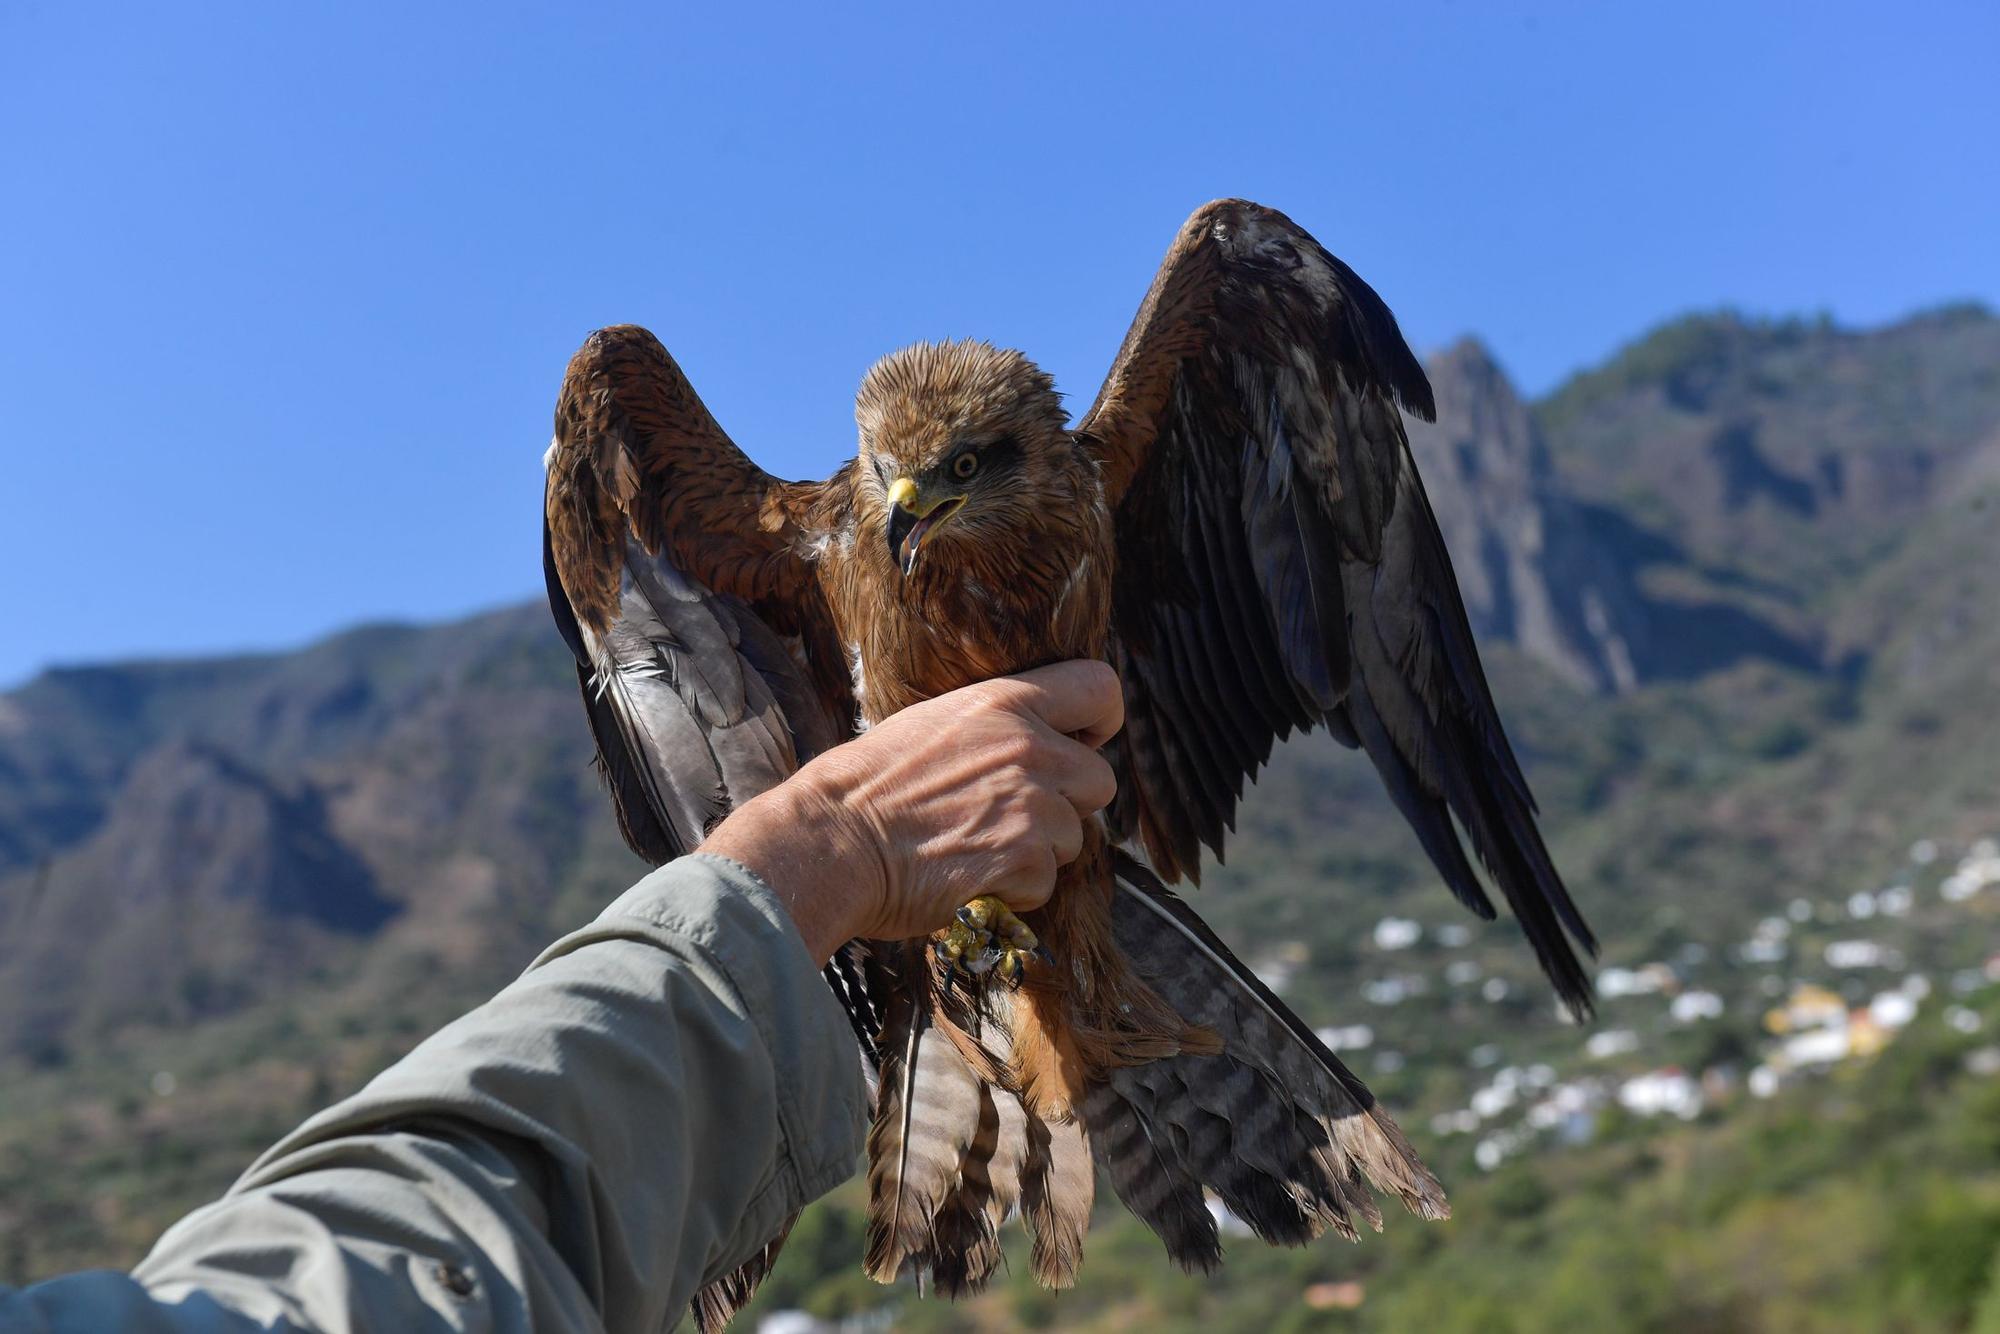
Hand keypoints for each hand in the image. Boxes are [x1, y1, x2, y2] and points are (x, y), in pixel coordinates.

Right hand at [699, 659, 1122, 962]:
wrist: (831, 842)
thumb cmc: (866, 787)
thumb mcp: (932, 725)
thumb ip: (993, 729)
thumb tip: (1034, 749)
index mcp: (1004, 702)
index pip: (1100, 688)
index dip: (1100, 723)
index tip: (1082, 743)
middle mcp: (1028, 747)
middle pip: (1100, 780)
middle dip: (1068, 805)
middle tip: (1014, 819)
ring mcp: (1030, 804)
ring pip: (1073, 839)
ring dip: (1037, 854)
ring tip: (975, 849)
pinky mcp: (1023, 859)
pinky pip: (1047, 883)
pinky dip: (1015, 892)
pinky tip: (968, 878)